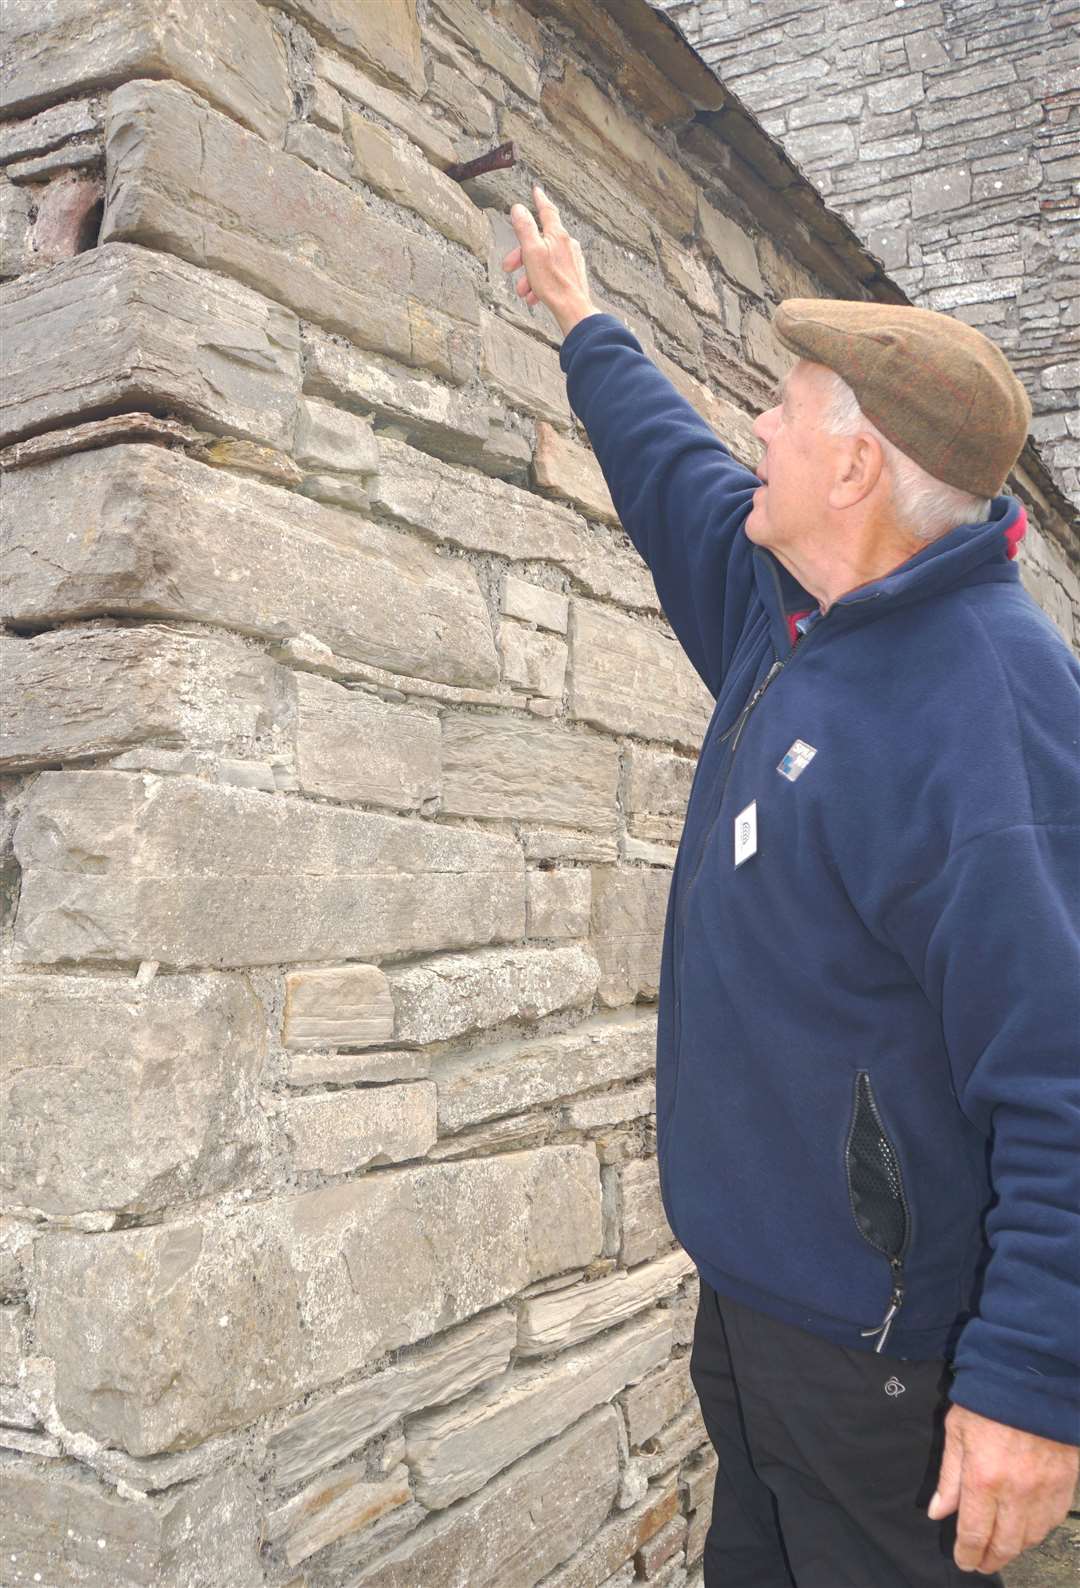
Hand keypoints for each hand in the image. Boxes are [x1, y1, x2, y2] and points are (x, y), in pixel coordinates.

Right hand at [502, 183, 596, 337]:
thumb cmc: (553, 283)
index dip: (539, 200)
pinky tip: (535, 297)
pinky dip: (540, 283)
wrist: (573, 309)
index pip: (547, 211)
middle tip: (508, 267)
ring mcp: (572, 260)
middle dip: (521, 255)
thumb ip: (525, 228)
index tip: (536, 191)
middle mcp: (567, 244)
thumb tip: (518, 208)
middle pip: (539, 242)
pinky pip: (552, 274)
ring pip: (544, 261)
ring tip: (523, 291)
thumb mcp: (532, 252)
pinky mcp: (573, 275)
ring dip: (529, 274)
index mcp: (557, 235)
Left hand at [928, 1403, 1078, 1573]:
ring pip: (1030, 1537)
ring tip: (1001, 1546)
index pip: (974, 1532)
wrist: (1032, 1377)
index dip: (967, 1553)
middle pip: (1004, 1544)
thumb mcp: (957, 1431)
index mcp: (983, 1479)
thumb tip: (938, 1512)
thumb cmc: (987, 1400)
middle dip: (990, 1559)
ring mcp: (1044, 1490)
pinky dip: (1038, 1530)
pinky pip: (1052, 1520)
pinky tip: (1027, 1528)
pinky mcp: (1065, 1484)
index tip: (963, 1561)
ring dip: (1014, 1547)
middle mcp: (1016, 1492)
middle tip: (981, 1562)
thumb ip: (949, 1477)